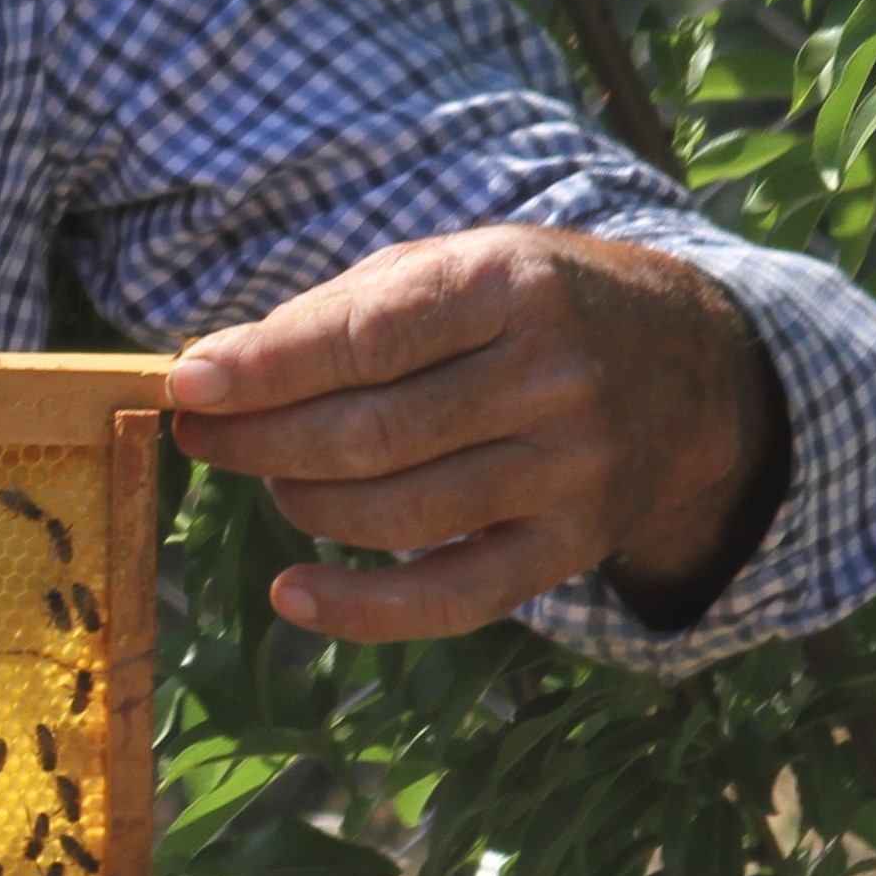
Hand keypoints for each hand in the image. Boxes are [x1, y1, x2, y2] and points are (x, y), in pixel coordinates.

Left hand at [163, 225, 779, 642]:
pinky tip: (291, 593)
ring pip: (399, 514)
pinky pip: (454, 599)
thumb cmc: (530, 306)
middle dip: (262, 440)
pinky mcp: (573, 546)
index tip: (188, 385)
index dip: (268, 368)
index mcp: (514, 286)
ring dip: (301, 501)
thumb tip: (217, 369)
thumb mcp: (456, 265)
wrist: (687, 366)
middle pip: (374, 433)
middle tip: (200, 436)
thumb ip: (343, 310)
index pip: (370, 337)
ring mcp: (571, 470)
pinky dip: (362, 609)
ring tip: (266, 474)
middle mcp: (553, 379)